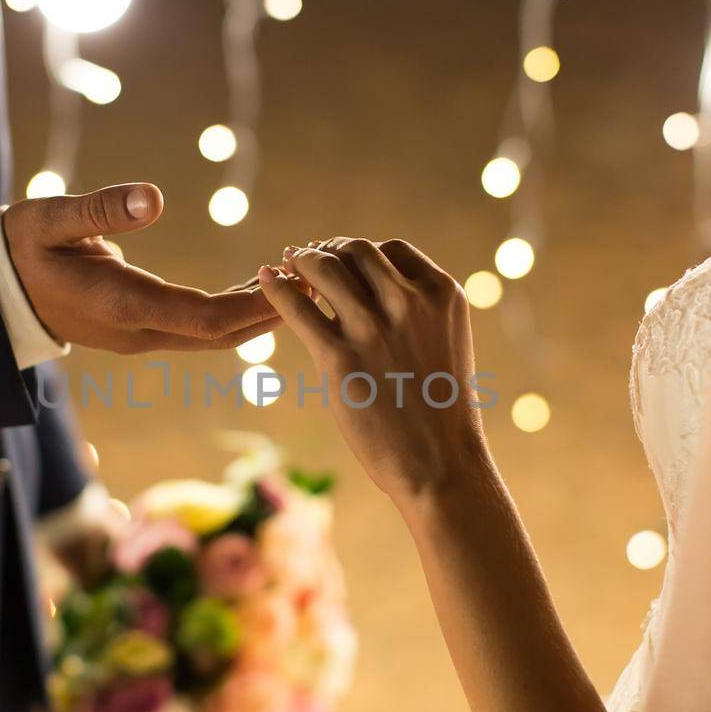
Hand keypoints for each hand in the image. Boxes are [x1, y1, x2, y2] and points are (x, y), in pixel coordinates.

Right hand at [4, 183, 278, 353]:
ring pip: (213, 336)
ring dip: (256, 314)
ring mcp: (142, 336)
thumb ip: (101, 210)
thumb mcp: (51, 218)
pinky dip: (234, 311)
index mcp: (122, 306)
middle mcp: (139, 331)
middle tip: (318, 285)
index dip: (252, 305)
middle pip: (221, 335)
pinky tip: (261, 289)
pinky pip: (200, 328)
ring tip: (301, 284)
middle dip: (270, 313)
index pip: (203, 318)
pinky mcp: (143, 330)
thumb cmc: (22, 247)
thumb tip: (155, 196)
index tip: (290, 282)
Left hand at [257, 238, 493, 501]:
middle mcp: (409, 301)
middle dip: (330, 249)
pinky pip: (296, 305)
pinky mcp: (338, 356)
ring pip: (324, 268)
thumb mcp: (445, 343)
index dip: (362, 252)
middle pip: (356, 250)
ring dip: (301, 260)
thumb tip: (377, 296)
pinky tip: (265, 279)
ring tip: (287, 263)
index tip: (343, 258)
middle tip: (310, 258)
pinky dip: (276, 286)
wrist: (441, 462)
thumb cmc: (442, 411)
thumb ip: (419, 313)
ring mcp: (372, 327)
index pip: (392, 250)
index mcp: (441, 294)